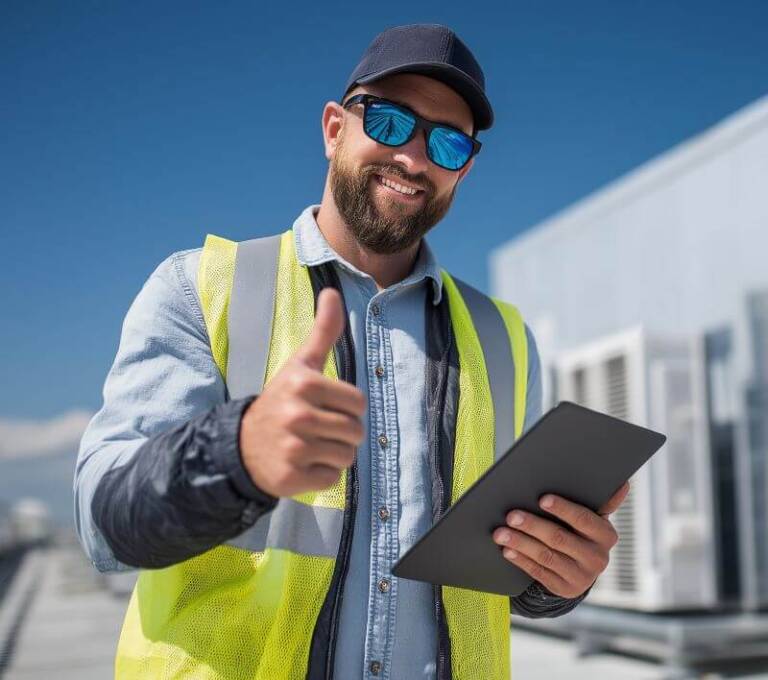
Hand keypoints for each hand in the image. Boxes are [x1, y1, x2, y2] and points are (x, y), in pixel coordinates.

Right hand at [239, 288, 366, 497]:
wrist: (241, 445)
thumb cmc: (281, 401)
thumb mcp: (300, 365)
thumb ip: (322, 331)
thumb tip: (332, 291)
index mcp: (303, 384)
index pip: (358, 403)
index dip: (348, 407)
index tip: (326, 407)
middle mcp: (297, 415)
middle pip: (356, 431)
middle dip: (343, 433)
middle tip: (318, 429)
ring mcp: (293, 448)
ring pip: (347, 456)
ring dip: (334, 454)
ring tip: (311, 446)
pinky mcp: (290, 478)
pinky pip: (332, 479)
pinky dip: (322, 474)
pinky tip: (302, 463)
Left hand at [491, 481, 629, 597]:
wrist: (580, 568)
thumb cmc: (580, 531)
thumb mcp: (591, 517)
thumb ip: (601, 501)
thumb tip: (624, 483)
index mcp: (605, 535)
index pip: (584, 519)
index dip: (563, 509)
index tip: (542, 498)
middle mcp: (598, 557)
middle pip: (560, 538)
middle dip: (533, 525)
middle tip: (511, 515)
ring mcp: (582, 576)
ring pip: (546, 556)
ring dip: (520, 543)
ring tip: (500, 532)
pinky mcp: (566, 588)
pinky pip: (539, 572)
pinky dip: (520, 559)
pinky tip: (507, 550)